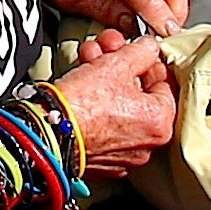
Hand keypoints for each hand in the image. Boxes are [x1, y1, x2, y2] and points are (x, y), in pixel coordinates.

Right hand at [54, 34, 179, 172]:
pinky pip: (107, 128)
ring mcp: (125, 156)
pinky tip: (83, 89)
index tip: (133, 49)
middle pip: (140, 94)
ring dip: (106, 82)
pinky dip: (98, 110)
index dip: (146, 59)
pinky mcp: (103, 161)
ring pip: (121, 109)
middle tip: (106, 50)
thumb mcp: (116, 63)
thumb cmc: (82, 103)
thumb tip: (149, 47)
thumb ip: (141, 51)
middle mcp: (148, 144)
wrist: (46, 132)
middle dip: (120, 67)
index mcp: (161, 122)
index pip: (164, 81)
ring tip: (87, 62)